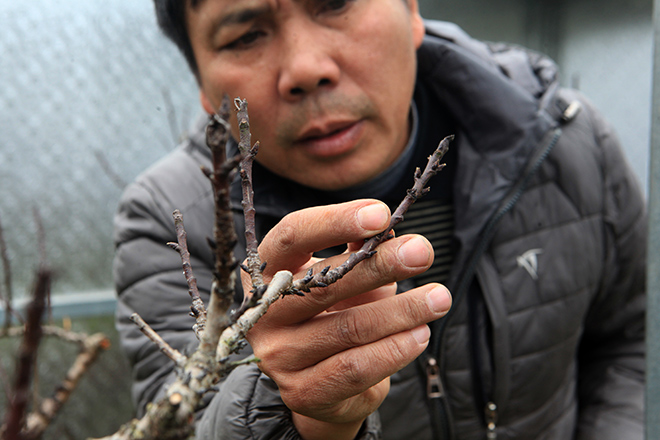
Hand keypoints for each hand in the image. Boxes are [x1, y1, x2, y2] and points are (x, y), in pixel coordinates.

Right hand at [244, 199, 451, 439]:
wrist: (319, 380)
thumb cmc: (333, 311)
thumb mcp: (343, 274)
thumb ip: (359, 248)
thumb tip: (388, 225)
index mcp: (267, 270)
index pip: (293, 235)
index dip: (336, 221)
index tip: (381, 213)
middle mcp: (264, 312)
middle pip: (324, 283)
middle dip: (380, 265)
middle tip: (422, 252)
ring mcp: (278, 355)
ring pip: (349, 328)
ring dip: (402, 311)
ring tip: (438, 298)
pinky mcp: (301, 391)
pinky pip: (356, 368)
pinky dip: (395, 350)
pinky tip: (421, 334)